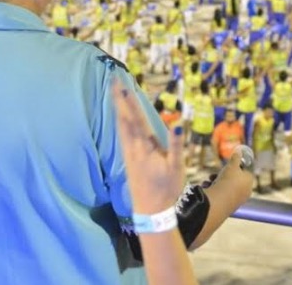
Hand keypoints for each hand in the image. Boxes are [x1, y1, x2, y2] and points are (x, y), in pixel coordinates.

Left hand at [112, 78, 184, 214]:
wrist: (151, 211)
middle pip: (124, 118)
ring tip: (113, 93)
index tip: (123, 85)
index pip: (136, 118)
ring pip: (120, 126)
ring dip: (117, 108)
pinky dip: (119, 121)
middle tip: (113, 81)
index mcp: (145, 146)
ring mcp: (128, 153)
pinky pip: (121, 134)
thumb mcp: (176, 167)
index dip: (130, 101)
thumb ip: (177, 144)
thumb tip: (178, 122)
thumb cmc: (167, 188)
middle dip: (119, 99)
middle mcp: (133, 147)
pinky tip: (118, 118)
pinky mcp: (128, 159)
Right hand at [210, 144, 254, 201]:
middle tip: (215, 174)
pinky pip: (221, 195)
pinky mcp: (228, 206)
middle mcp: (246, 192)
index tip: (227, 166)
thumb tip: (239, 150)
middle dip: (222, 175)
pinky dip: (214, 191)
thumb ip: (236, 157)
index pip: (245, 171)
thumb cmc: (228, 180)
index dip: (235, 167)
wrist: (220, 201)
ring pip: (226, 187)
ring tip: (209, 181)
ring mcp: (237, 200)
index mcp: (249, 181)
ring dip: (216, 182)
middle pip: (234, 180)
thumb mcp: (232, 165)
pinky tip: (207, 188)